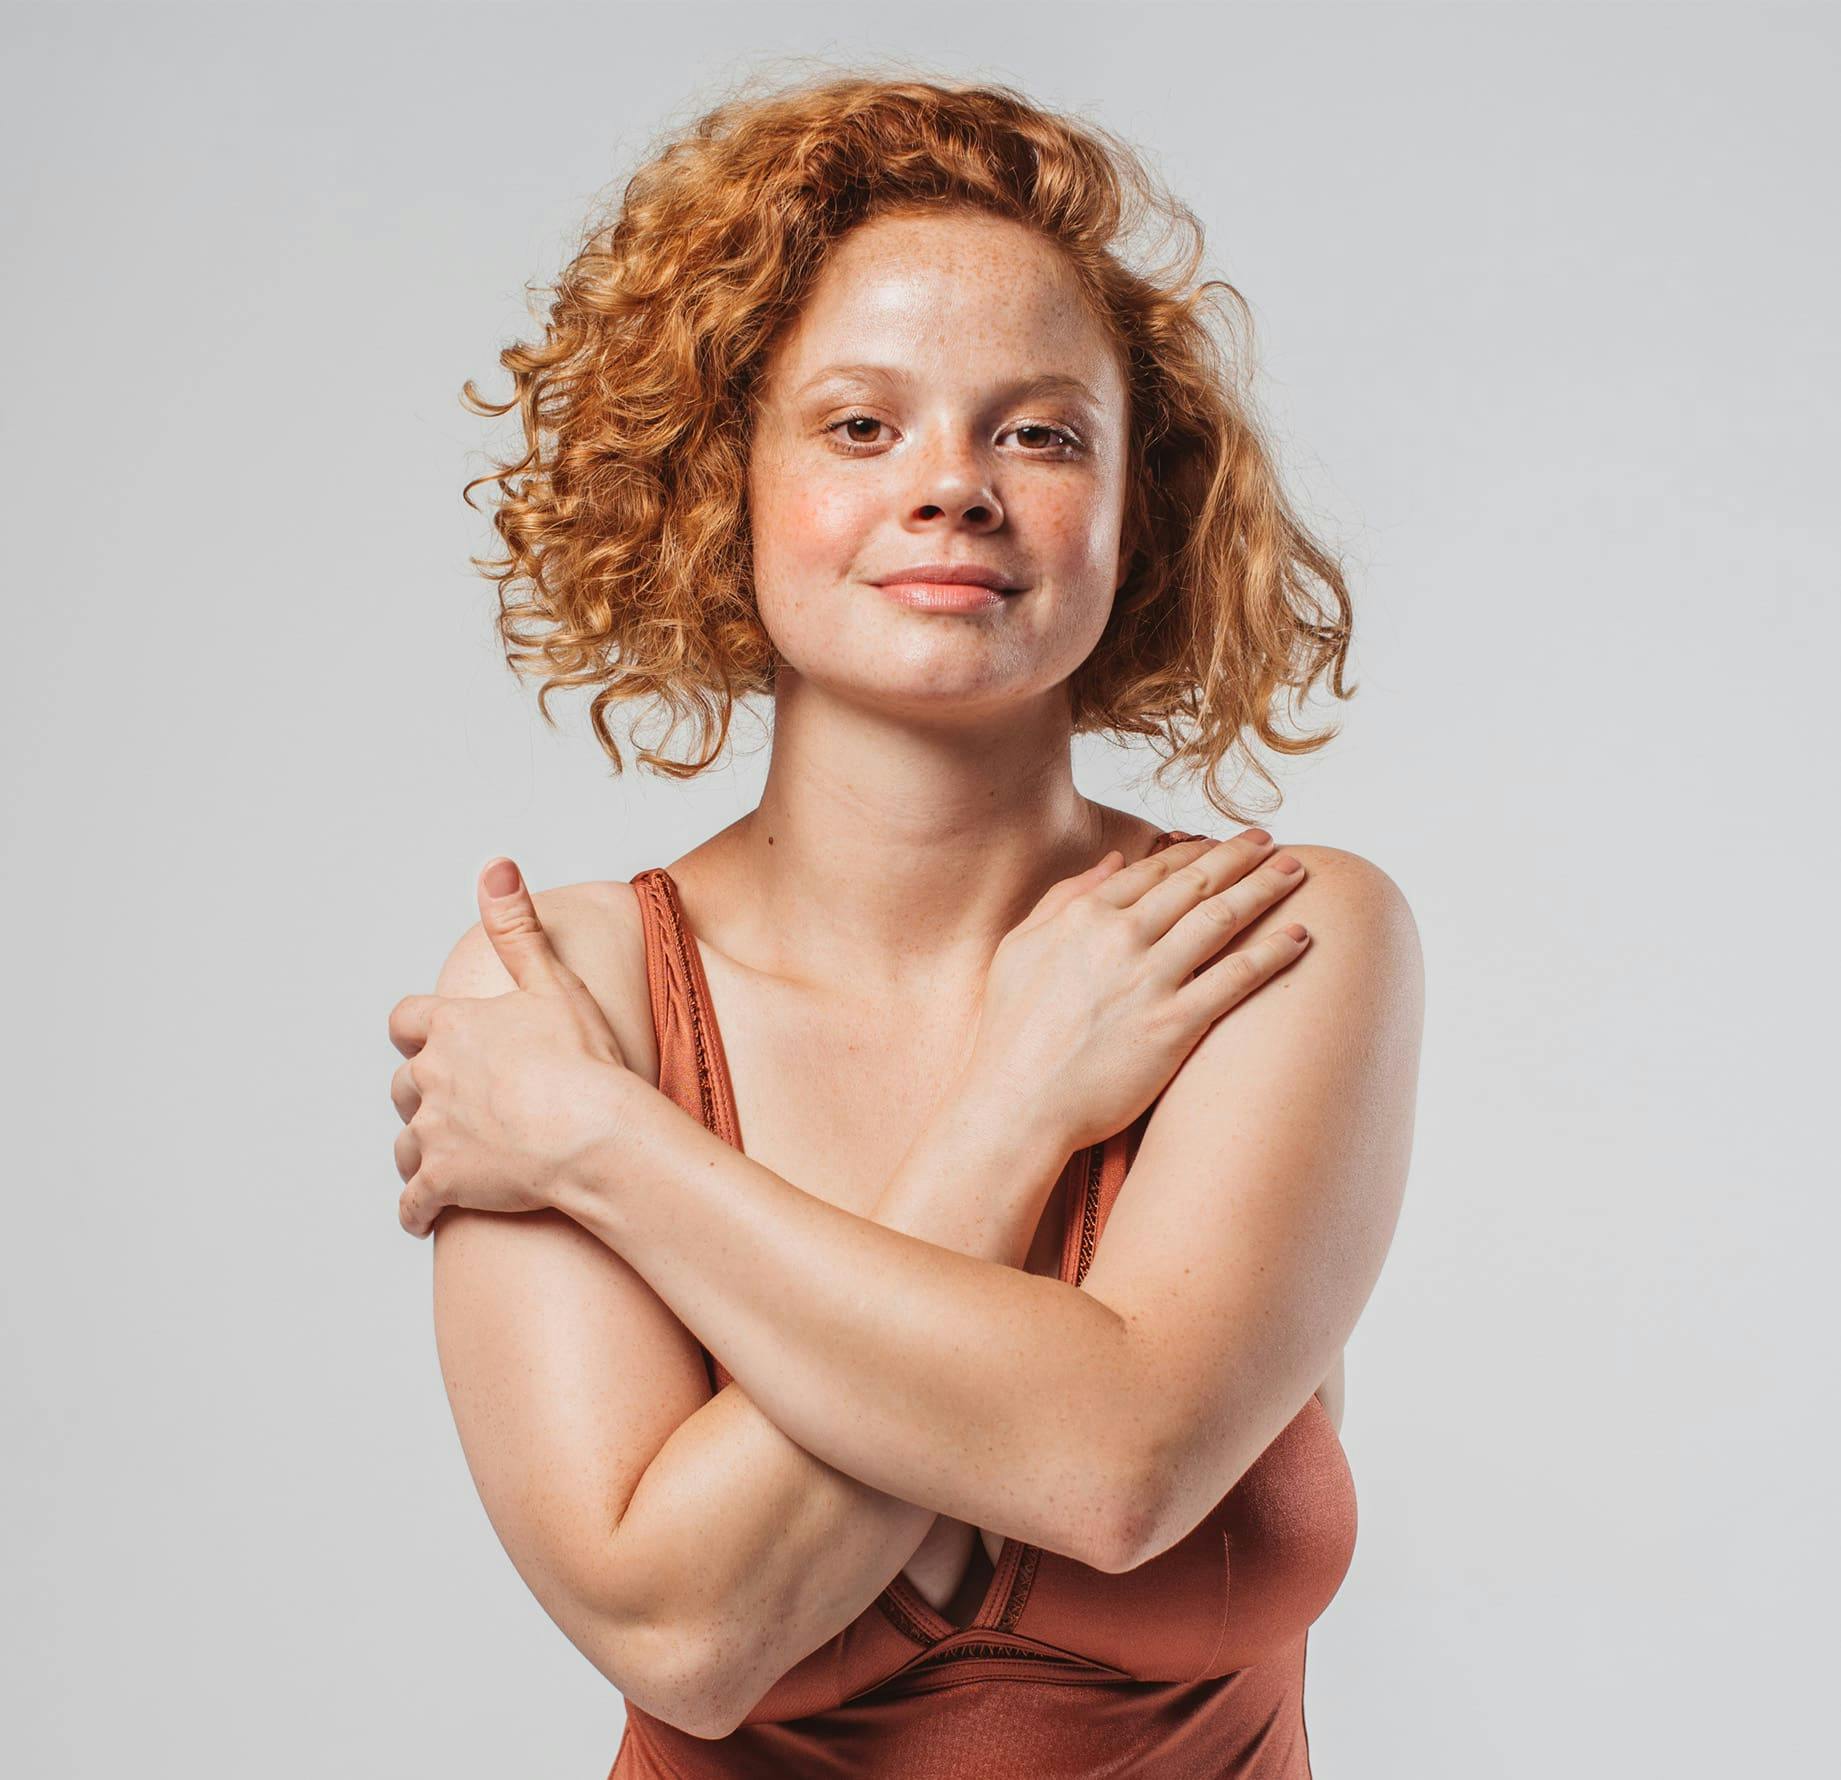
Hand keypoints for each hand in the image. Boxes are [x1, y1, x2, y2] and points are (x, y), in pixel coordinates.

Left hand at [388, 859, 630, 1237]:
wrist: (591, 1134)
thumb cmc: (583, 1058)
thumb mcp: (552, 980)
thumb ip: (517, 926)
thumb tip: (495, 864)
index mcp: (452, 1026)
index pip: (405, 1020)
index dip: (417, 1030)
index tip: (427, 1039)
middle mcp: (431, 1076)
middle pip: (403, 1084)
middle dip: (424, 1092)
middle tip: (455, 1102)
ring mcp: (433, 1133)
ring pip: (404, 1142)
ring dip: (420, 1147)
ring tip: (445, 1157)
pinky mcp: (442, 1182)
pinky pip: (413, 1202)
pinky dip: (417, 1210)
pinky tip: (426, 1217)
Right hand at [963, 830, 1311, 1152]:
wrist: (1017, 1104)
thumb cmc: (1012, 1034)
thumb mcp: (1019, 947)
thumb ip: (1064, 898)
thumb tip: (1112, 861)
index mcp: (1084, 917)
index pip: (1154, 871)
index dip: (1195, 852)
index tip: (1221, 844)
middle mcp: (1121, 938)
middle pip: (1196, 884)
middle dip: (1240, 858)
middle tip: (1271, 843)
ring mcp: (1149, 980)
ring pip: (1222, 919)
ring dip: (1264, 890)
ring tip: (1296, 872)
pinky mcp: (1173, 1025)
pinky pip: (1235, 978)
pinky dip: (1272, 952)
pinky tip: (1301, 936)